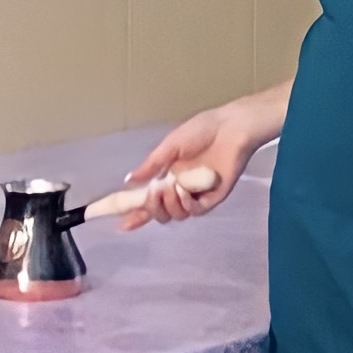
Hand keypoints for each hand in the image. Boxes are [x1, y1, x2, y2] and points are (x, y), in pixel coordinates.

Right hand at [105, 94, 275, 226]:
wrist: (229, 128)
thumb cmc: (201, 130)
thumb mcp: (170, 146)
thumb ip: (151, 165)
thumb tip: (129, 180)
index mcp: (168, 177)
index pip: (149, 201)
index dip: (136, 214)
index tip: (122, 224)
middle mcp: (180, 189)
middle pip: (161, 213)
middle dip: (152, 208)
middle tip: (152, 193)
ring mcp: (197, 195)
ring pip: (177, 215)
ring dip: (168, 205)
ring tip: (168, 188)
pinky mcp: (214, 197)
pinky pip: (195, 211)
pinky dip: (186, 205)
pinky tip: (183, 192)